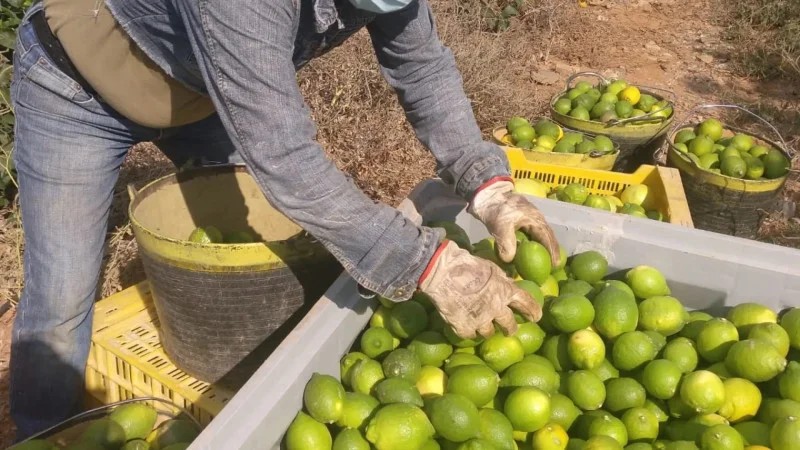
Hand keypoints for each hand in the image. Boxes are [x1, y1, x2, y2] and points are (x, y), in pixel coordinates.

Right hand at [418, 240, 541, 338]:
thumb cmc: (467, 264)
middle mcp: (497, 309)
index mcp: (506, 291)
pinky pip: (471, 335)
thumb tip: (509, 284)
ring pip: (489, 333)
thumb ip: (502, 280)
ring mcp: (480, 320)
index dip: (533, 312)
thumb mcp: (491, 268)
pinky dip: (469, 331)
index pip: (527, 304)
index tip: (535, 318)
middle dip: (510, 328)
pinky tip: (466, 325)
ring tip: (482, 327)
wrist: (442, 272)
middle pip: (509, 325)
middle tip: (508, 330)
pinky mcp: (464, 327)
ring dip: (487, 330)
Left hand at [468, 178, 559, 265]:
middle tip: (553, 266)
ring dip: (544, 246)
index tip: (556, 264)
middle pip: (547, 236)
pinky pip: (532, 233)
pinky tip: (530, 250)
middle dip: (551, 250)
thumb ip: (507, 244)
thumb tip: (510, 260)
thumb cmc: (496, 209)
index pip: (548, 237)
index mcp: (535, 219)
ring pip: (540, 234)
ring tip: (545, 260)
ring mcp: (530, 217)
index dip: (553, 251)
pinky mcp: (522, 219)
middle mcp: (536, 218)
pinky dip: (534, 242)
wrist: (487, 195)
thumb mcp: (500, 227)